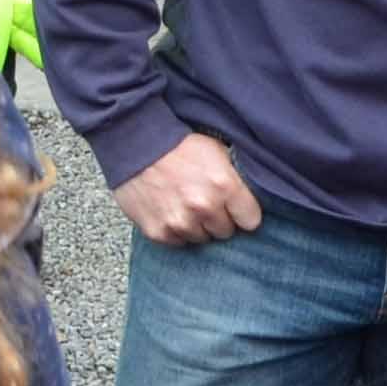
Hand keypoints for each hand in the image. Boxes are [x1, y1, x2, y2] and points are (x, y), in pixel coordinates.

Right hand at [115, 132, 259, 248]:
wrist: (135, 144)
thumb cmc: (178, 144)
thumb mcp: (216, 150)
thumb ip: (234, 178)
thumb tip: (246, 198)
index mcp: (224, 185)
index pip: (251, 221)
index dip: (243, 213)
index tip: (235, 208)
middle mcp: (204, 207)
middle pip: (225, 232)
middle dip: (218, 218)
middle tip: (204, 201)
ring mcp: (180, 222)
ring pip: (201, 239)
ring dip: (196, 225)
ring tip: (184, 204)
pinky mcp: (158, 232)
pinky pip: (177, 242)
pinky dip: (175, 230)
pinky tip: (169, 209)